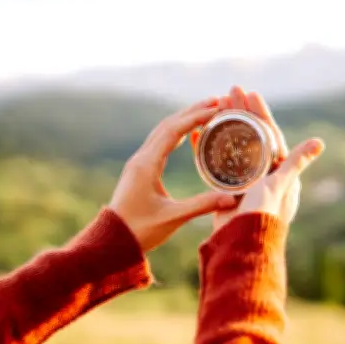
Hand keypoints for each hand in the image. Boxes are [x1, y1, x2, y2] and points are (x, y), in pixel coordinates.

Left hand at [109, 98, 237, 252]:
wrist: (112, 242)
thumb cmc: (140, 230)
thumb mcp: (173, 218)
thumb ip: (202, 205)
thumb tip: (232, 199)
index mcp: (147, 164)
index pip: (173, 131)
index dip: (196, 117)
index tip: (216, 109)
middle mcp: (141, 158)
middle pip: (168, 125)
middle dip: (192, 111)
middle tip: (216, 101)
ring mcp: (138, 163)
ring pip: (162, 131)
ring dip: (183, 119)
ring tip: (205, 111)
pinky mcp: (139, 170)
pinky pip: (158, 142)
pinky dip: (175, 131)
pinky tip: (187, 133)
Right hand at [190, 86, 323, 229]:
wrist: (242, 244)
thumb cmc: (264, 215)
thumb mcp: (279, 184)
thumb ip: (295, 162)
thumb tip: (319, 142)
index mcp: (278, 171)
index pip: (269, 133)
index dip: (259, 112)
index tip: (249, 93)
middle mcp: (262, 174)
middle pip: (250, 135)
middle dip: (240, 112)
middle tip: (229, 91)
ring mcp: (243, 182)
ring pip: (233, 146)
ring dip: (225, 125)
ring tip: (213, 106)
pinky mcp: (226, 190)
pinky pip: (217, 163)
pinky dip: (209, 147)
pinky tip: (200, 133)